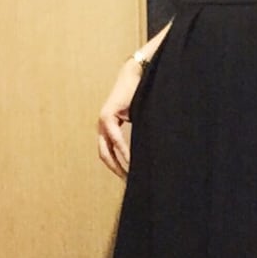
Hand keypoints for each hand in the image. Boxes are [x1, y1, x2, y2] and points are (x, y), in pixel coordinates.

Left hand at [97, 62, 141, 179]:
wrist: (140, 73)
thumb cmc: (144, 94)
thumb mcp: (142, 119)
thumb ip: (142, 134)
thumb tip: (153, 152)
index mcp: (110, 127)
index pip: (111, 154)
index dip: (119, 168)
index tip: (130, 180)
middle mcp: (104, 126)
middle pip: (106, 156)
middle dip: (117, 171)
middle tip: (129, 184)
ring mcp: (103, 121)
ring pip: (107, 151)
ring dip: (119, 165)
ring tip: (131, 177)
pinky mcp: (107, 116)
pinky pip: (115, 139)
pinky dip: (123, 151)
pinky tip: (131, 160)